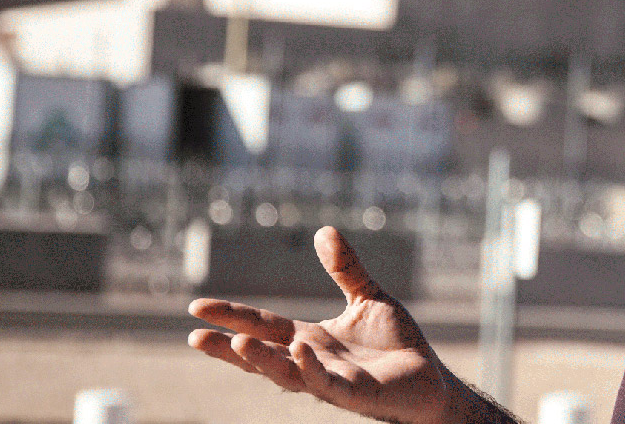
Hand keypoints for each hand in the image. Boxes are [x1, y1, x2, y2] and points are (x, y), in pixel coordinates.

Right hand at [188, 226, 513, 423]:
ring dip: (261, 360)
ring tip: (236, 342)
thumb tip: (323, 230)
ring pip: (287, 373)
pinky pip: (327, 383)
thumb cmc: (397, 344)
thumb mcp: (367, 297)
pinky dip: (311, 368)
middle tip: (195, 336)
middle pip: (262, 355)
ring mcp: (331, 380)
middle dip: (228, 348)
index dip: (232, 316)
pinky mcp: (355, 394)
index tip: (196, 308)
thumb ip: (345, 269)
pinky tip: (299, 349)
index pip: (264, 326)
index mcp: (310, 339)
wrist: (429, 378)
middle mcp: (312, 362)